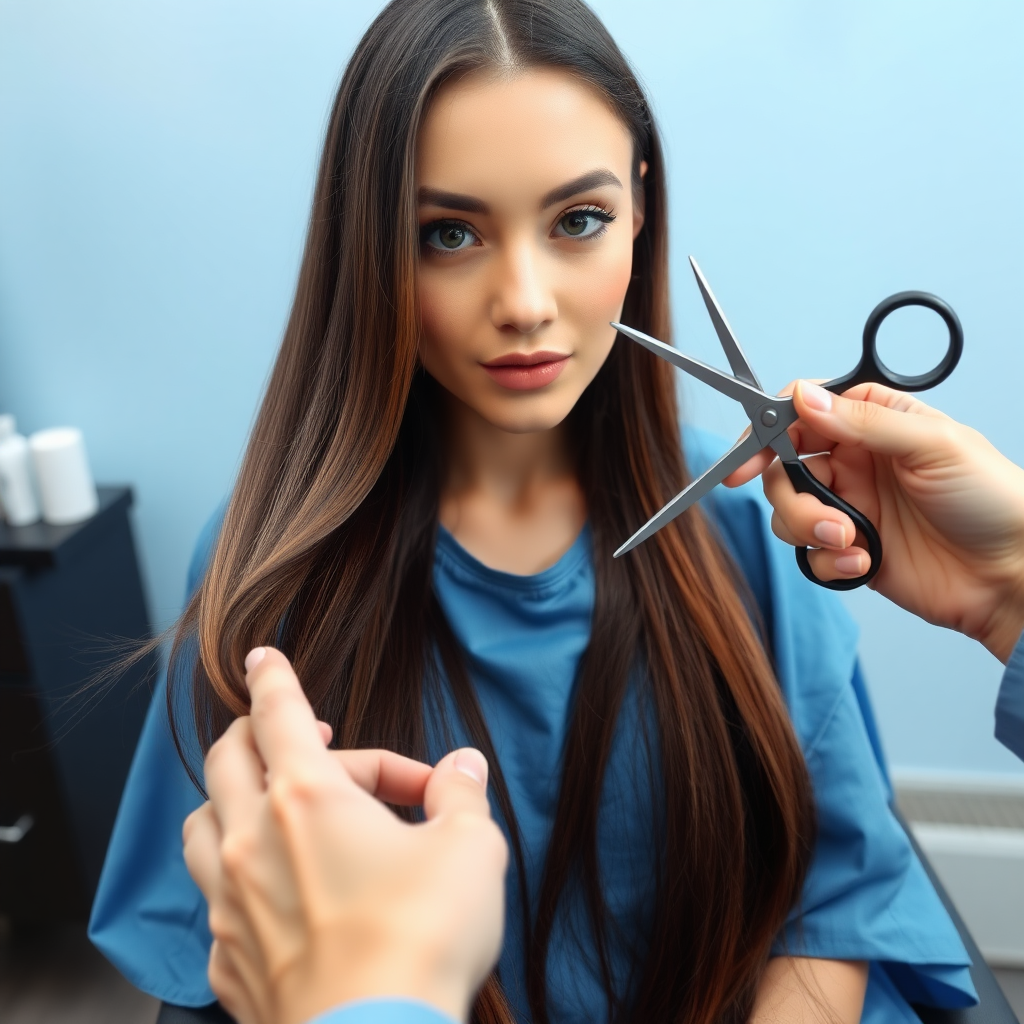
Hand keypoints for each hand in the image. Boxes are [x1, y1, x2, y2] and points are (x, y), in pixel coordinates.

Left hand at [182, 647, 507, 1023]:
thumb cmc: (420, 940)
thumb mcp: (469, 849)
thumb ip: (462, 795)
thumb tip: (464, 767)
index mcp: (307, 797)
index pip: (277, 714)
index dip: (272, 678)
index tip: (263, 658)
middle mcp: (255, 840)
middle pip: (229, 761)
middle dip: (259, 733)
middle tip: (309, 737)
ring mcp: (231, 903)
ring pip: (203, 827)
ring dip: (234, 802)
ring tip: (274, 807)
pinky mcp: (229, 960)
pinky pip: (214, 901)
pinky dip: (238, 878)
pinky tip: (272, 893)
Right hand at [727, 380, 1023, 662]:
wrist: (1013, 576)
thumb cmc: (992, 500)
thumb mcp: (933, 445)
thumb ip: (863, 421)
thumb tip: (805, 398)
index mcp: (874, 423)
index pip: (803, 412)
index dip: (770, 430)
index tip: (751, 457)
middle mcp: (855, 462)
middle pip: (783, 468)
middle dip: (791, 495)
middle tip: (820, 515)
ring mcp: (850, 507)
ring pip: (788, 513)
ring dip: (809, 530)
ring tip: (851, 542)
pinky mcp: (848, 551)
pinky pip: (809, 555)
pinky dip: (828, 562)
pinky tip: (864, 564)